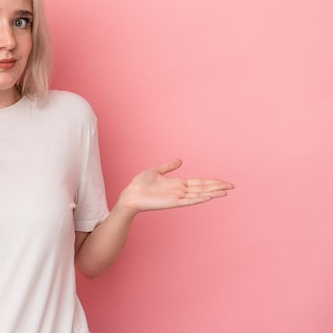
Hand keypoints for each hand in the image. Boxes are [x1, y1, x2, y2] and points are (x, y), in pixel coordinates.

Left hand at [117, 159, 233, 213]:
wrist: (130, 194)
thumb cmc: (140, 184)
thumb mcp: (156, 171)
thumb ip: (168, 167)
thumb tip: (180, 160)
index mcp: (178, 184)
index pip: (199, 182)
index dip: (212, 181)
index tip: (224, 182)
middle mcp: (180, 191)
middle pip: (203, 188)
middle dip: (217, 187)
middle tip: (232, 186)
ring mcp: (177, 197)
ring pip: (198, 195)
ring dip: (212, 193)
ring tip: (225, 192)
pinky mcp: (172, 203)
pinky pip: (188, 201)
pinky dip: (198, 199)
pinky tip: (208, 197)